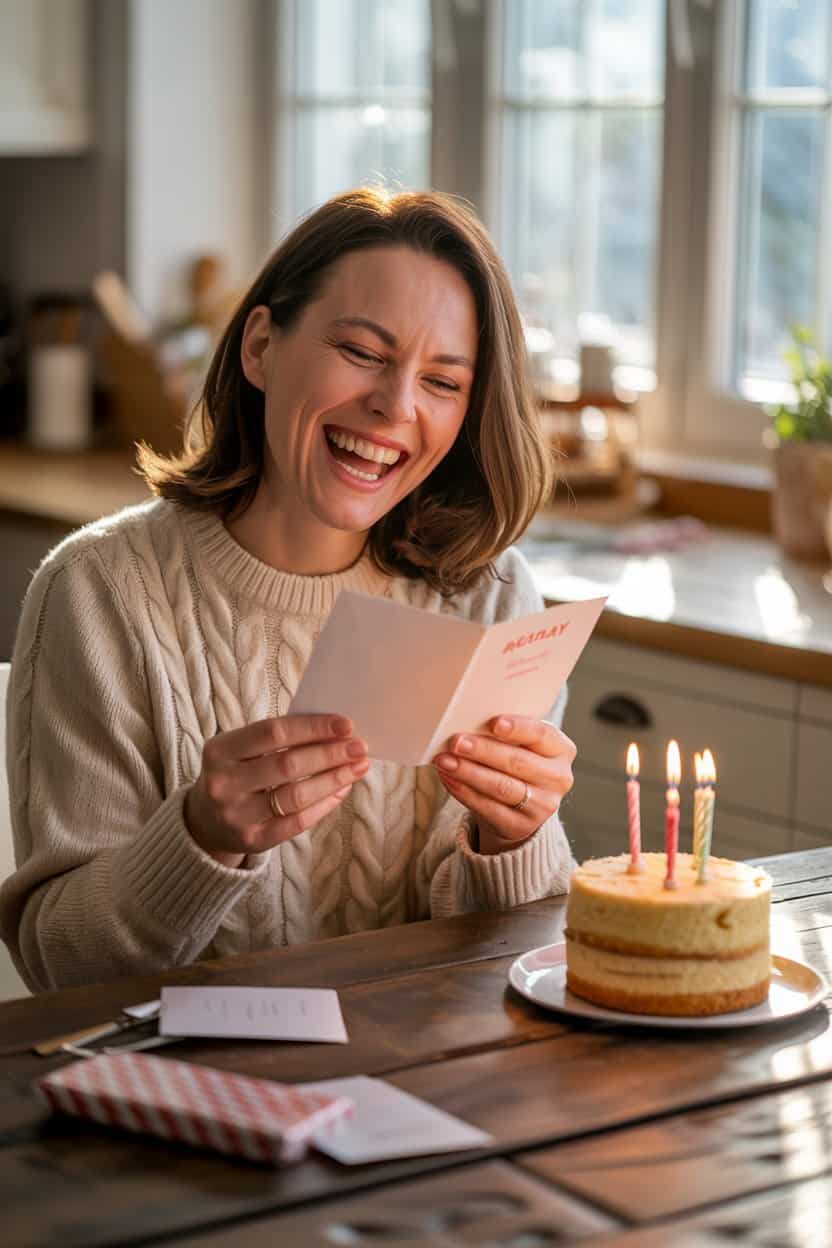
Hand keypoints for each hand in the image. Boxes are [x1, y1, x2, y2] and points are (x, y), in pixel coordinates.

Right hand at [185, 714, 368, 866]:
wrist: (204, 821)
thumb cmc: (235, 773)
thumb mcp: (240, 749)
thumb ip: (278, 738)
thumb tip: (334, 731)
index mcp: (220, 750)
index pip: (273, 732)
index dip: (313, 727)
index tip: (346, 725)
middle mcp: (223, 783)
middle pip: (288, 764)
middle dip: (330, 754)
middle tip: (360, 747)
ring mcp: (237, 815)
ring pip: (296, 795)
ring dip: (333, 779)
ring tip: (357, 767)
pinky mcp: (253, 839)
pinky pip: (298, 822)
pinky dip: (325, 804)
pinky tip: (342, 790)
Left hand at [433, 715, 575, 855]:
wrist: (520, 807)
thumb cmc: (517, 762)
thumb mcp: (522, 745)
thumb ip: (505, 734)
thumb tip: (468, 721)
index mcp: (562, 749)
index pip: (542, 735)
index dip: (518, 728)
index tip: (493, 723)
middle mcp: (558, 778)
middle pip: (518, 762)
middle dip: (483, 751)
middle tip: (456, 742)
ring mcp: (542, 806)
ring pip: (501, 787)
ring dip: (469, 772)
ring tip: (444, 760)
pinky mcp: (520, 826)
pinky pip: (488, 808)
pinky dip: (464, 792)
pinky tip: (448, 779)